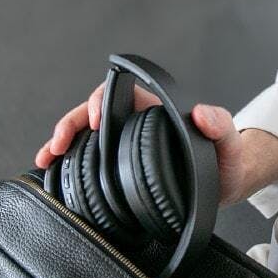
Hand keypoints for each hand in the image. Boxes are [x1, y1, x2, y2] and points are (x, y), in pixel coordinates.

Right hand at [33, 82, 277, 205]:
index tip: (98, 120)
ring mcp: (126, 144)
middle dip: (71, 123)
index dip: (101, 101)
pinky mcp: (121, 166)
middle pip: (92, 113)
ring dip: (62, 141)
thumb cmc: (228, 160)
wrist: (226, 185)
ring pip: (86, 135)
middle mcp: (136, 121)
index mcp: (155, 108)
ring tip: (47, 156)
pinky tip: (54, 172)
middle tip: (60, 143)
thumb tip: (202, 113)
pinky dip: (69, 162)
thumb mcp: (230, 144)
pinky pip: (90, 158)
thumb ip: (221, 126)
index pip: (119, 92)